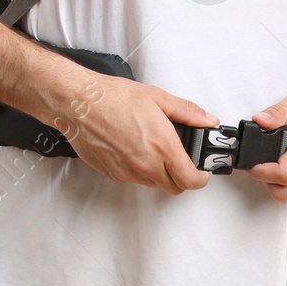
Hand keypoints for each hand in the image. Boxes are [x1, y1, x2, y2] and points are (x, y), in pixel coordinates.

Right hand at [56, 72, 219, 194]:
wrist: (79, 103)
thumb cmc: (112, 97)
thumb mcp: (157, 97)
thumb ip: (188, 112)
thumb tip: (207, 120)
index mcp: (161, 145)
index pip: (190, 180)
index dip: (201, 178)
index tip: (201, 170)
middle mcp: (145, 164)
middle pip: (174, 188)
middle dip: (182, 177)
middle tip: (181, 160)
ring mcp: (128, 172)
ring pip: (154, 184)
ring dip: (159, 173)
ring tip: (153, 148)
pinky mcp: (113, 174)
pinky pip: (134, 180)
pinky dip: (140, 170)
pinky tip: (134, 149)